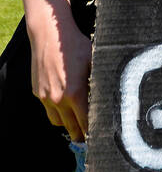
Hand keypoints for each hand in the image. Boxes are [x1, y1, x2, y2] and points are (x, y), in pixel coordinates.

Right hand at [29, 11, 91, 142]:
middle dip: (81, 134)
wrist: (49, 34)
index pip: (85, 122)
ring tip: (76, 121)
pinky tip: (65, 104)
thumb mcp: (95, 61)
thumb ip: (101, 81)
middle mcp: (58, 99)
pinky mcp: (37, 92)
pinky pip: (48, 109)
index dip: (93, 131)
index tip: (100, 136)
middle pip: (71, 128)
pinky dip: (56, 110)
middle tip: (89, 136)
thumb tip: (115, 95)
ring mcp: (45, 97)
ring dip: (67, 124)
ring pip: (57, 122)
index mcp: (75, 94)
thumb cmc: (76, 46)